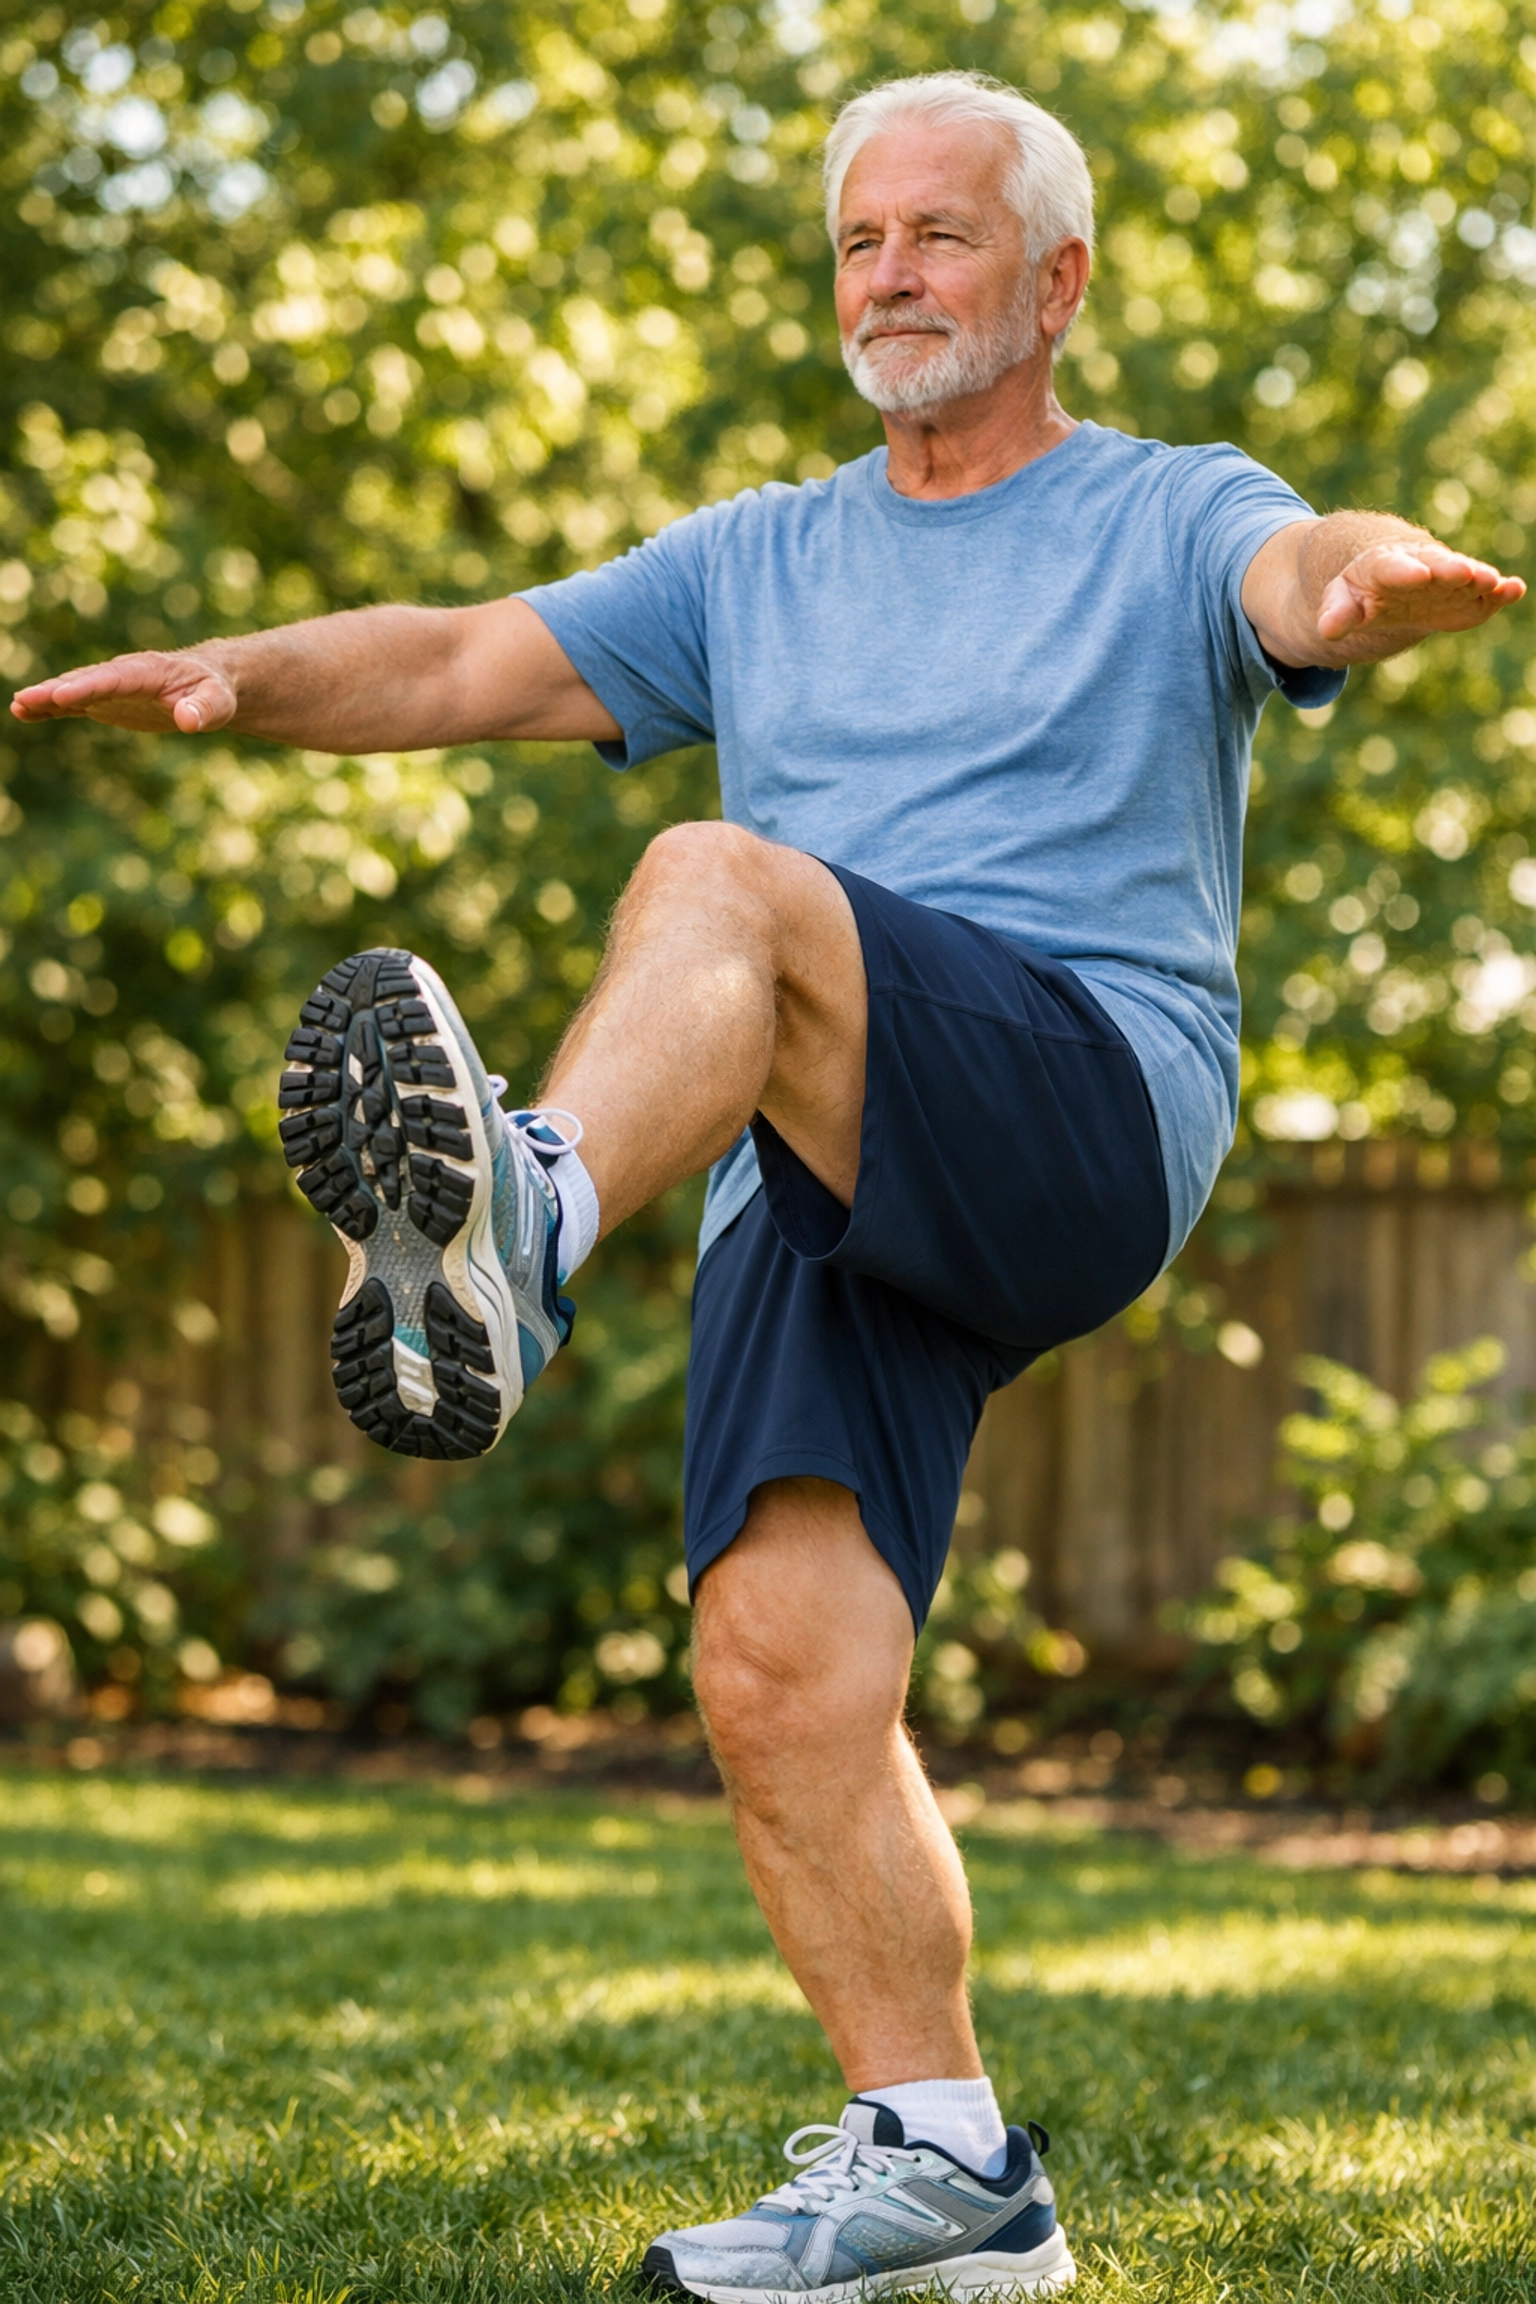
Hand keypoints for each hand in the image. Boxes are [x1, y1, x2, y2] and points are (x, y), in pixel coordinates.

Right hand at [10, 649, 236, 732]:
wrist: (208, 682)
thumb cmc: (214, 691)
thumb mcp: (218, 702)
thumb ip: (204, 709)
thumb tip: (188, 721)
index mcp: (147, 671)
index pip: (113, 679)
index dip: (88, 687)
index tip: (62, 695)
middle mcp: (122, 675)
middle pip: (85, 681)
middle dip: (55, 690)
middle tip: (25, 699)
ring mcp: (111, 688)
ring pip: (74, 690)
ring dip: (46, 699)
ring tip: (19, 706)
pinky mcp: (106, 701)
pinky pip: (74, 704)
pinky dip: (51, 708)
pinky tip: (25, 713)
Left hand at [1317, 539, 1524, 642]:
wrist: (1390, 586)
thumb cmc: (1362, 593)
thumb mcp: (1342, 601)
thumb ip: (1336, 614)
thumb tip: (1327, 630)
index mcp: (1383, 565)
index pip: (1393, 568)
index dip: (1405, 572)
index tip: (1419, 575)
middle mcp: (1421, 565)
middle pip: (1435, 565)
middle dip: (1449, 568)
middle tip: (1464, 571)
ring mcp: (1447, 578)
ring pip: (1464, 576)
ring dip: (1478, 577)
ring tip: (1492, 581)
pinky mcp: (1468, 595)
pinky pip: (1486, 592)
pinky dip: (1501, 591)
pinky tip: (1515, 589)